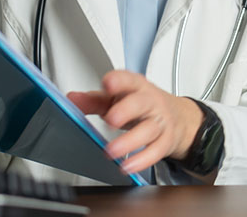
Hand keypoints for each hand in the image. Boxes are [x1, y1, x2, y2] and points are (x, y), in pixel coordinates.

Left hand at [68, 70, 202, 173]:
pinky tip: (128, 166)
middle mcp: (150, 102)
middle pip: (141, 103)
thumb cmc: (140, 105)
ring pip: (148, 129)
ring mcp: (160, 121)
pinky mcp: (166, 140)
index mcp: (136, 87)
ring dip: (130, 141)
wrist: (175, 116)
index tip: (108, 83)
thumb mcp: (116, 99)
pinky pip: (156, 151)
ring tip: (112, 151)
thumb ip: (93, 100)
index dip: (119, 81)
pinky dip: (142, 160)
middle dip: (126, 110)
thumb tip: (71, 99)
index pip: (128, 80)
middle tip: (110, 119)